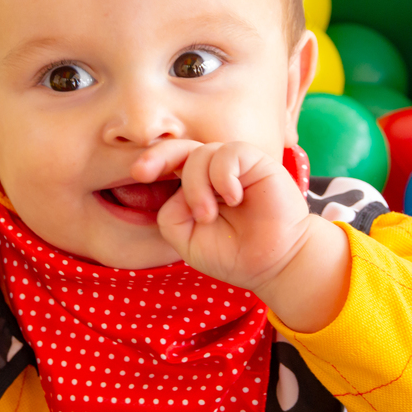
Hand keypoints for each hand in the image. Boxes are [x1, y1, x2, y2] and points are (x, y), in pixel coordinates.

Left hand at [131, 140, 350, 331]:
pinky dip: (222, 176)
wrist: (273, 264)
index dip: (152, 161)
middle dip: (158, 155)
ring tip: (207, 215)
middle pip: (180, 147)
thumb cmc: (232, 254)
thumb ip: (170, 216)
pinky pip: (228, 153)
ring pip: (200, 154)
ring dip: (196, 186)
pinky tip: (232, 198)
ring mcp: (234, 166)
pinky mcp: (256, 162)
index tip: (138, 174)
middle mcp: (212, 172)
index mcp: (194, 186)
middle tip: (142, 172)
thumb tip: (175, 192)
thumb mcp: (187, 240)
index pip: (169, 164)